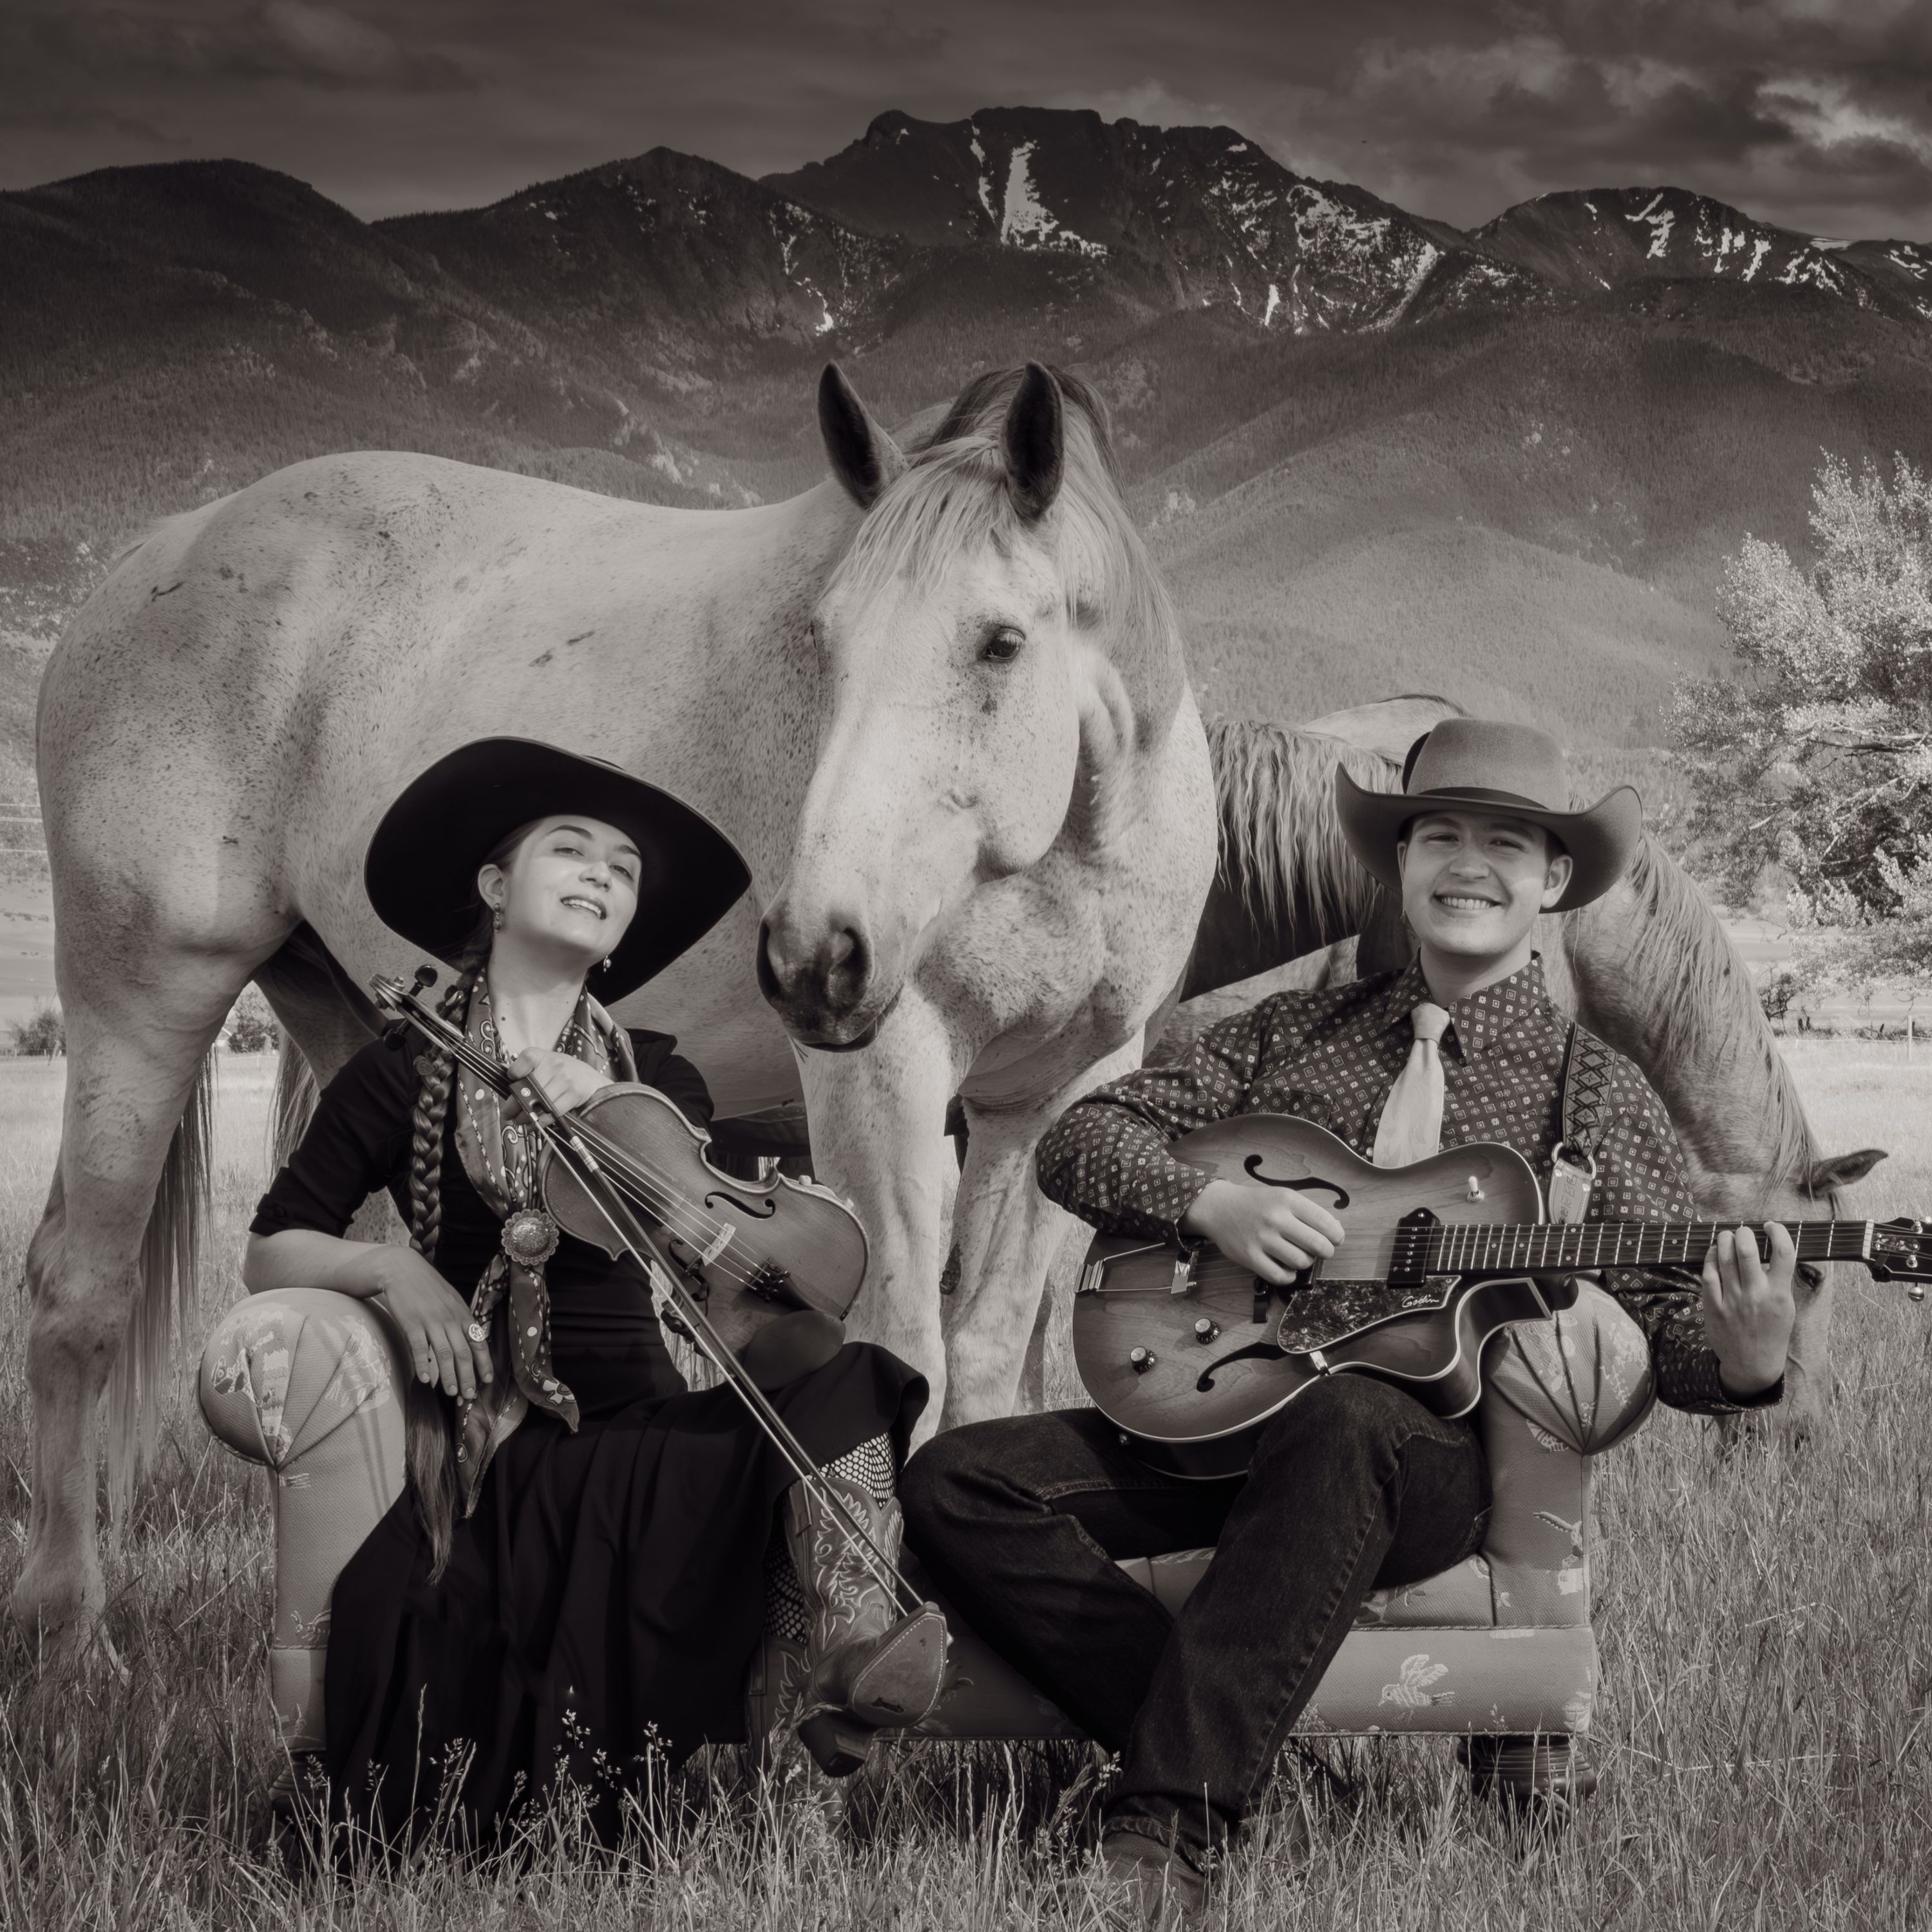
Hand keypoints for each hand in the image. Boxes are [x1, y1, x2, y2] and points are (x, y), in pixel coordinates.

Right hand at [370, 1246, 494, 1399]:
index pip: (478, 1342)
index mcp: (462, 1315)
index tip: (487, 1380)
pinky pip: (419, 1347)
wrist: (403, 1269)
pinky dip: (423, 1364)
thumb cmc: (428, 1288)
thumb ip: (461, 1321)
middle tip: (468, 1396)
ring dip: (448, 1376)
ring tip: (450, 1393)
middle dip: (467, 1377)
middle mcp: (450, 1319)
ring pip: (444, 1353)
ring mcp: (431, 1321)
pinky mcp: (412, 1323)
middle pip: (463, 1353)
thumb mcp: (452, 1301)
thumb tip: (471, 1341)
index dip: (484, 1363)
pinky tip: (424, 1379)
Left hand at [500, 1048, 613, 1121]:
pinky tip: (534, 1124)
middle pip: (529, 1088)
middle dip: (514, 1105)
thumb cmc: (560, 1072)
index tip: (511, 1080)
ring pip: (540, 1103)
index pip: (526, 1058)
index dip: (515, 1071)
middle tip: (508, 1114)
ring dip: (526, 1116)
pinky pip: (553, 1112)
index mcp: (542, 1055)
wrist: (589, 1078)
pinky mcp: (574, 1094)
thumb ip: (526, 1072)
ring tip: (520, 1120)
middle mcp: (555, 1065)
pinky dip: (541, 1121)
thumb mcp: (544, 1064)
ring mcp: (566, 1080)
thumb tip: (507, 1089)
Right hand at [1180, 1178, 1344, 1284]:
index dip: (1336, 1235)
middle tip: (1322, 1251)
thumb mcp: (1282, 1196)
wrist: (1219, 1207)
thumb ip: (1307, 1212)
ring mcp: (1262, 1239)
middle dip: (1326, 1251)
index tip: (1335, 1239)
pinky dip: (1289, 1276)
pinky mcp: (1250, 1256)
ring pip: (1300, 1262)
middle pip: (1317, 1244)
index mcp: (1288, 1200)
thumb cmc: (1256, 1203)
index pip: (1325, 1222)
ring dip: (1305, 1262)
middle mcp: (1276, 1218)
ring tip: (1299, 1257)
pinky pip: (1279, 1276)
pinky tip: (1287, 1269)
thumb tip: (1335, 1231)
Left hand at [1700, 1222, 1797, 1399]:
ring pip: (1724, 1258)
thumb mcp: (1787, 1308)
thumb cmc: (1772, 1332)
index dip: (1778, 1232)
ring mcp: (1732, 1300)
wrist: (1752, 1364)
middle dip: (1744, 1233)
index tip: (1771, 1226)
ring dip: (1725, 1240)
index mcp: (1779, 1295)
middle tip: (1744, 1230)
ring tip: (1728, 1236)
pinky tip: (1714, 1252)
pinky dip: (1711, 1257)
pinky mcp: (1713, 1305)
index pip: (1784, 1253)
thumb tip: (1771, 1249)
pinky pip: (1709, 1273)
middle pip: (1747, 1250)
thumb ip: (1780, 1281)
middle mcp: (1756, 1295)